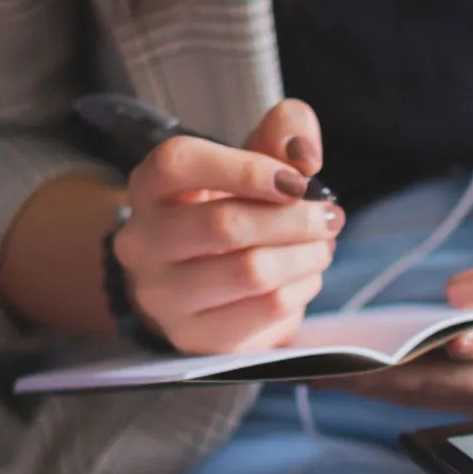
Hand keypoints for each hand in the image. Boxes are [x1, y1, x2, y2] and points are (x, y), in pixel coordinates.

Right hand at [115, 99, 343, 353]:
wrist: (202, 284)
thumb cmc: (230, 210)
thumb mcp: (251, 164)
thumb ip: (281, 136)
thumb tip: (303, 152)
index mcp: (149, 188)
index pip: (179, 163)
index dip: (247, 168)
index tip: (298, 181)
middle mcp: (142, 243)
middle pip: (225, 225)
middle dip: (295, 219)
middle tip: (330, 216)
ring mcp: (164, 297)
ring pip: (252, 272)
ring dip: (306, 256)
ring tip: (322, 246)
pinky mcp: (196, 337)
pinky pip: (267, 310)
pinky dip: (302, 289)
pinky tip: (305, 277)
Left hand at [332, 245, 472, 414]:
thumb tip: (459, 293)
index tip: (430, 337)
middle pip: (458, 382)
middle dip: (395, 373)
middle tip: (336, 361)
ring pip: (442, 399)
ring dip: (385, 389)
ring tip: (328, 371)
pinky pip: (444, 404)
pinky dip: (401, 392)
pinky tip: (360, 376)